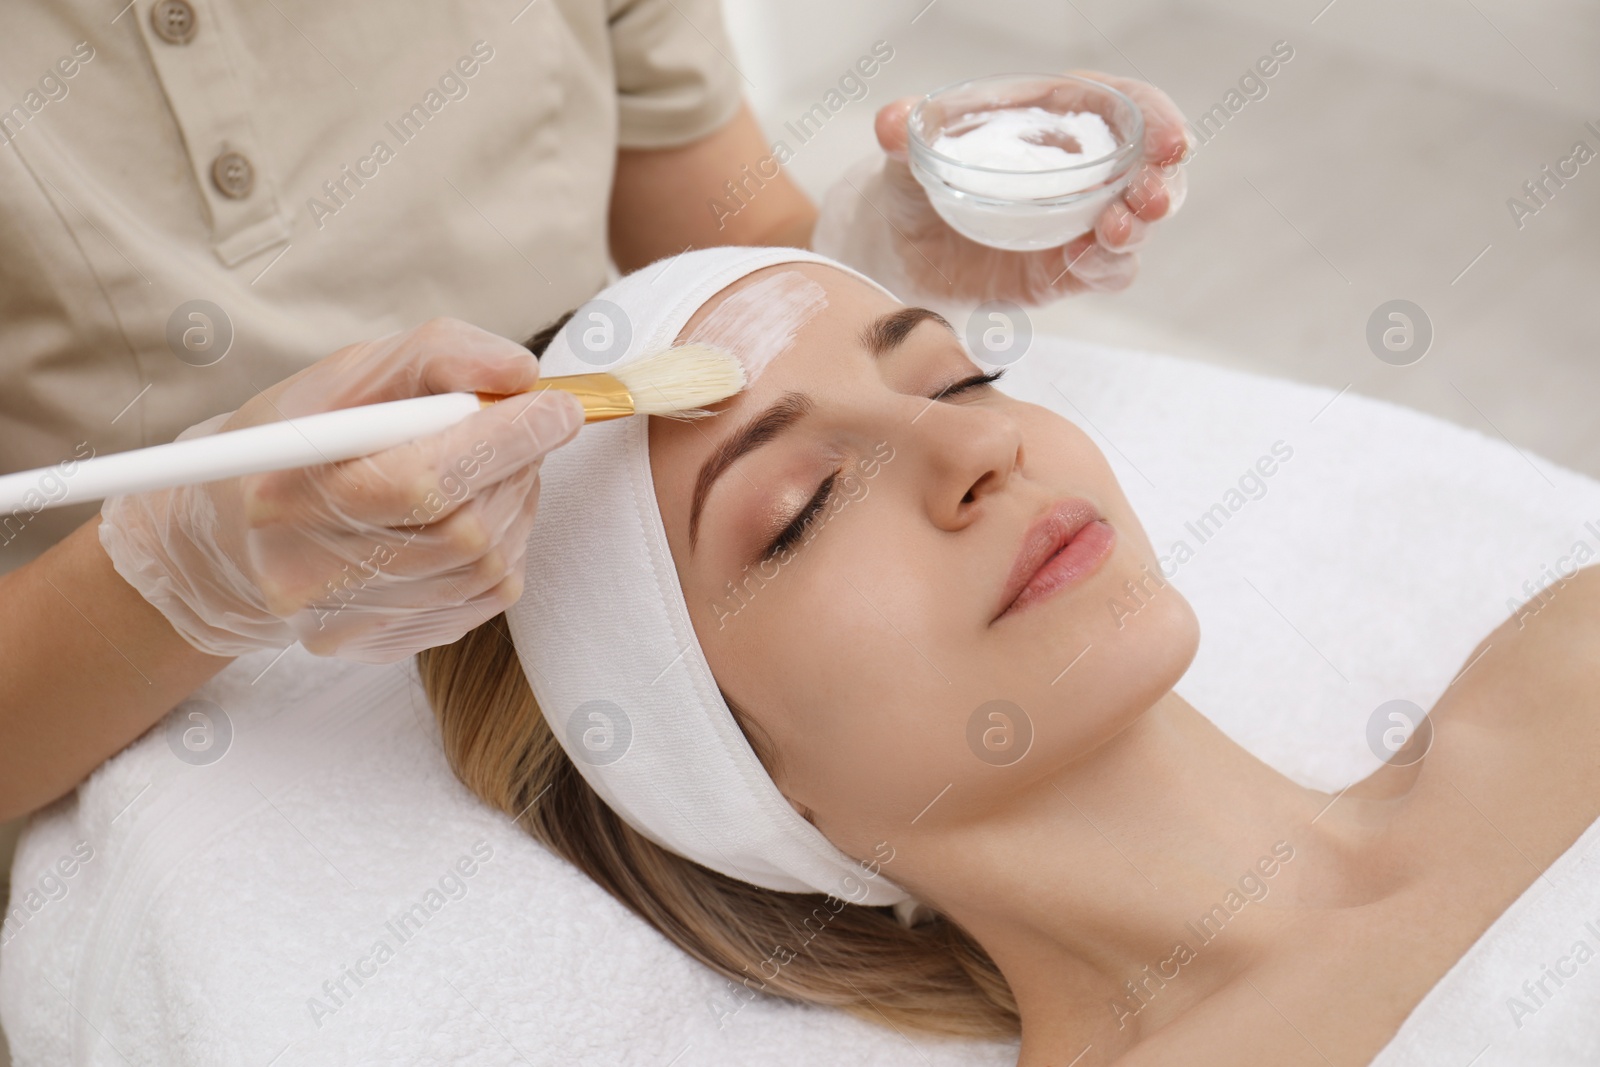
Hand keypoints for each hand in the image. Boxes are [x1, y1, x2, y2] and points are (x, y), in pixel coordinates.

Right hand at [98, 318, 584, 663]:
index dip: (504, 441)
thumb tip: (521, 372)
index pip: (422, 482)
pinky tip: (477, 510)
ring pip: (488, 564)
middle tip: (528, 426)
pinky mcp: (385, 644)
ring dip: (515, 502)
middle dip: (517, 468)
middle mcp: (311, 574)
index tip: (557, 406)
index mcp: (286, 492)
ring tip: (493, 464)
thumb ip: (435, 357)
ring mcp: (349, 621)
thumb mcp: (349, 375)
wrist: (236, 533)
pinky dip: (505, 542)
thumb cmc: (299, 439)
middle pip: (466, 529)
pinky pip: (487, 595)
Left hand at [811, 70, 1190, 305]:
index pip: (1123, 105)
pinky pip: (1105, 270)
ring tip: (1114, 229)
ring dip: (1136, 227)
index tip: (1170, 139)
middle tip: (1148, 199)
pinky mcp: (1065, 271)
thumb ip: (904, 135)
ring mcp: (1079, 222)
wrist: (900, 247)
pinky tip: (1080, 262)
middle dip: (1162, 181)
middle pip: (1148, 167)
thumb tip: (894, 121)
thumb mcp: (906, 154)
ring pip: (1136, 222)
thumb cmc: (916, 182)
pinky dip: (1103, 267)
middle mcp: (1081, 169)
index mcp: (1057, 118)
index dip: (1156, 117)